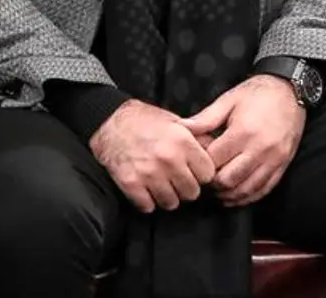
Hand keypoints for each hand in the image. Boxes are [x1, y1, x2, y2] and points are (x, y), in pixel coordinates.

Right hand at [89, 99, 215, 213]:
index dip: (202, 174)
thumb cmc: (144, 120)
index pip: (208, 174)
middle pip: (192, 192)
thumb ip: (197, 138)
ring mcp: (149, 173)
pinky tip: (146, 188)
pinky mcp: (131, 184)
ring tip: (161, 184)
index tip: (195, 171)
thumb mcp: (176, 121)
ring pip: (171, 203)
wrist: (110, 122)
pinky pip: (148, 206)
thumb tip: (216, 150)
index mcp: (182, 141)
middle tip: (177, 179)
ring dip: (168, 196)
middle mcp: (168, 159)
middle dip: (186, 187)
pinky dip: (148, 201)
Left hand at [180, 75, 304, 207]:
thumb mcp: (229, 100)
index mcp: (243, 132)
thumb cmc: (257, 93)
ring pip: (245, 190)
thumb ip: (205, 118)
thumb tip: (182, 128)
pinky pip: (263, 189)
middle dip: (212, 182)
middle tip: (204, 177)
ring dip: (228, 194)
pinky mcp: (283, 165)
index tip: (194, 161)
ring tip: (217, 189)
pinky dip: (247, 197)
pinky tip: (235, 195)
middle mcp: (260, 149)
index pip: (214, 160)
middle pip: (228, 180)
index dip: (200, 163)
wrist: (291, 90)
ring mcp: (273, 160)